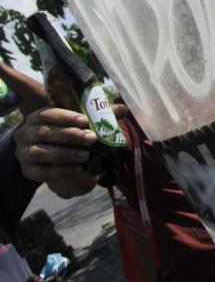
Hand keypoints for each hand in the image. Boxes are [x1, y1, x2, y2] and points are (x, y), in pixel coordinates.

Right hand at [14, 105, 128, 197]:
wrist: (65, 160)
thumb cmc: (74, 135)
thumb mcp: (86, 124)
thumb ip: (101, 115)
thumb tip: (122, 109)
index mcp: (37, 117)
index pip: (47, 113)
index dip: (65, 117)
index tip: (85, 121)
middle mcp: (25, 133)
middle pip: (44, 132)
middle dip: (69, 135)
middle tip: (91, 138)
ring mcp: (24, 153)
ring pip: (40, 152)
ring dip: (65, 153)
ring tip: (86, 155)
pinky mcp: (28, 171)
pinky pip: (42, 172)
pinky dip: (61, 171)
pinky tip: (78, 169)